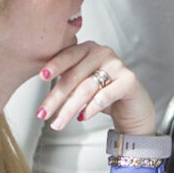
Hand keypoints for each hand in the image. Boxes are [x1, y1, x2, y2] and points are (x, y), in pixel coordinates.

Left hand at [37, 43, 156, 135]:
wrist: (132, 108)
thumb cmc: (103, 93)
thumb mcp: (81, 83)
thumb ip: (66, 77)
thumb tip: (41, 81)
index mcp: (88, 48)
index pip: (68, 56)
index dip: (54, 66)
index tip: (41, 77)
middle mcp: (103, 52)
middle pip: (74, 75)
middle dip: (56, 97)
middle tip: (42, 114)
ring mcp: (117, 65)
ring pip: (87, 87)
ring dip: (69, 108)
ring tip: (58, 123)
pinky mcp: (129, 80)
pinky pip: (105, 95)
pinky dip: (91, 108)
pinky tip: (82, 117)